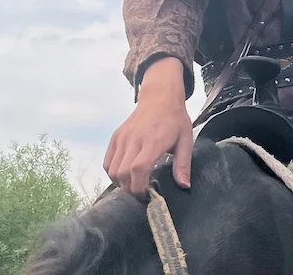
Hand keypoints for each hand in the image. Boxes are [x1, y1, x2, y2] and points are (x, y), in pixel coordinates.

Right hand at [103, 57, 193, 196]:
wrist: (160, 98)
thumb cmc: (175, 120)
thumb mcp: (186, 140)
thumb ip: (183, 164)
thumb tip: (184, 186)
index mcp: (153, 141)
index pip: (138, 169)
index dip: (139, 186)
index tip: (147, 194)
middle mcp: (134, 140)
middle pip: (123, 173)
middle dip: (131, 189)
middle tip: (142, 192)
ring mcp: (122, 138)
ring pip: (112, 170)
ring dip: (121, 183)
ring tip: (134, 184)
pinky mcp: (115, 137)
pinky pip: (107, 161)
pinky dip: (112, 173)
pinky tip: (124, 175)